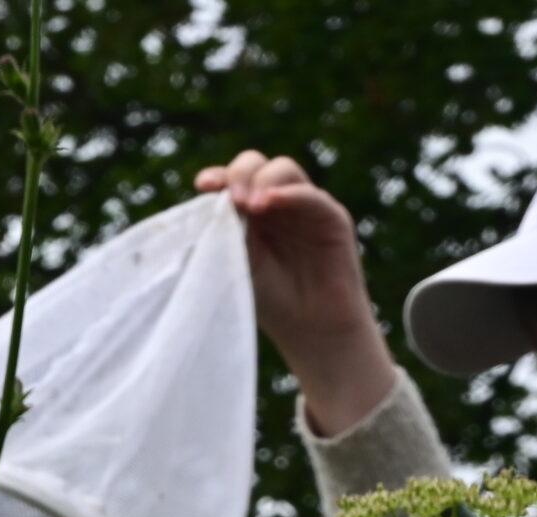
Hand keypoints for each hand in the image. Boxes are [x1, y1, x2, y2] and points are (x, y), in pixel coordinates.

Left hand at [193, 150, 397, 434]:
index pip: (232, 179)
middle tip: (233, 200)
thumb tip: (210, 199)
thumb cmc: (274, 302)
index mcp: (251, 211)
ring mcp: (305, 207)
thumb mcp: (239, 261)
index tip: (204, 186)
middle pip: (255, 164)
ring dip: (262, 181)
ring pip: (283, 170)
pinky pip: (311, 195)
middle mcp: (277, 203)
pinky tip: (270, 203)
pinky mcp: (332, 218)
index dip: (218, 177)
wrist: (313, 330)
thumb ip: (227, 229)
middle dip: (239, 175)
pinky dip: (290, 194)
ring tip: (250, 205)